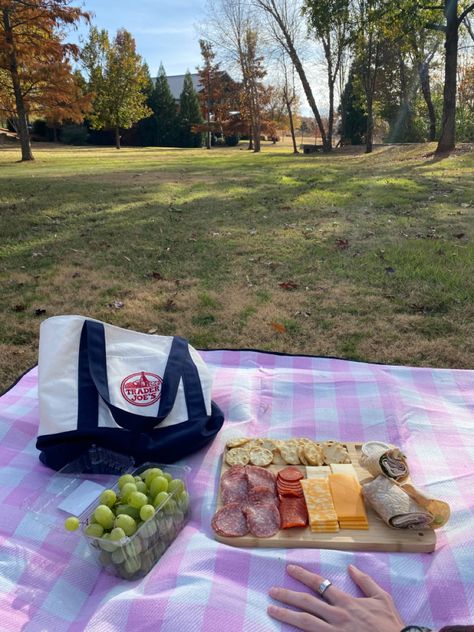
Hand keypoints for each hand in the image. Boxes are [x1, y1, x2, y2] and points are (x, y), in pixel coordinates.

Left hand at [268, 563, 404, 631]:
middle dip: (287, 595)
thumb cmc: (390, 625)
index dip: (303, 575)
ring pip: (304, 622)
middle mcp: (337, 616)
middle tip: (271, 591)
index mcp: (346, 602)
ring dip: (286, 615)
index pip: (320, 584)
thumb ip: (365, 582)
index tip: (290, 569)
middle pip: (306, 602)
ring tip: (271, 610)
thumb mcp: (382, 598)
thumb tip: (351, 567)